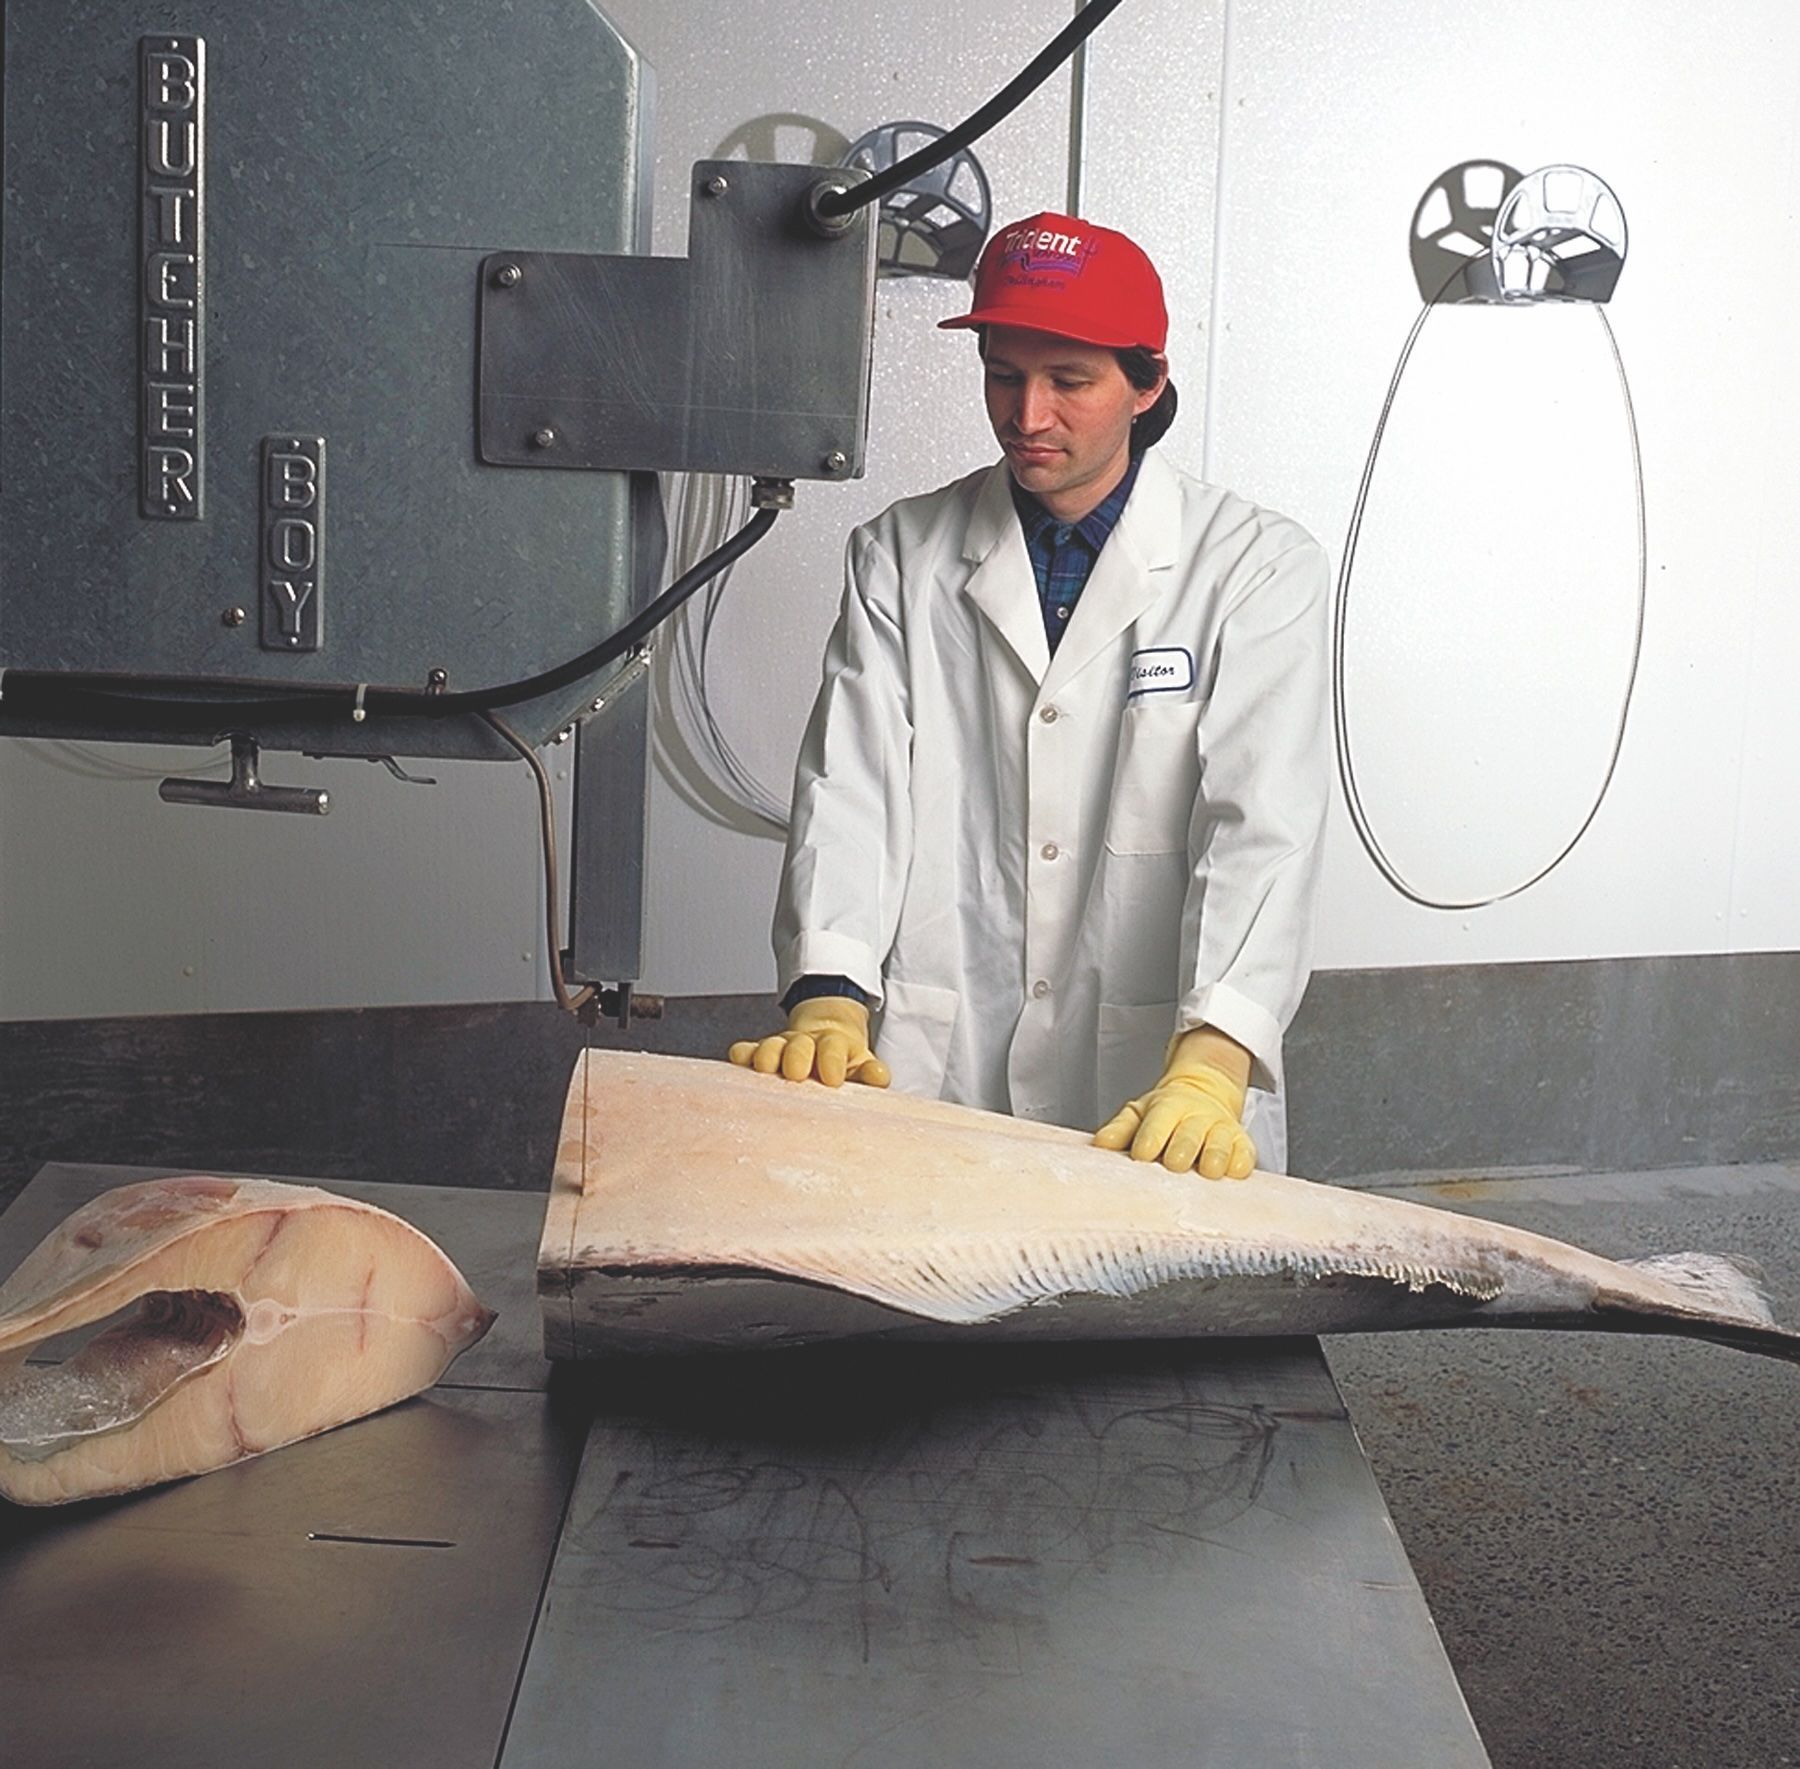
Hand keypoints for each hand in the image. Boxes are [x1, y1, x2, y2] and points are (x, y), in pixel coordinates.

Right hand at [728, 995, 891, 1088]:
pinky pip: (745, 1051)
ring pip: (770, 1045)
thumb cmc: (844, 1063)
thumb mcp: (863, 1065)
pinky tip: (740, 1064)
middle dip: (797, 1055)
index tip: (833, 1079)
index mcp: (833, 1044)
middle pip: (798, 1043)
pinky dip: (742, 1056)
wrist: (825, 1036)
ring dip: (768, 1055)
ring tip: (765, 1069)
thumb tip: (880, 1077)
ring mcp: (780, 1047)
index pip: (832, 1047)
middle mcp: (804, 1043)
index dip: (832, 1060)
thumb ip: (871, 1072)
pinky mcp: (759, 1054)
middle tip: (797, 1073)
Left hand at [1093, 1027, 1256, 1178]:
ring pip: (1220, 1142)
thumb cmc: (1166, 1112)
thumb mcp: (1140, 1112)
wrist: (1205, 1092)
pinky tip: (1235, 1172)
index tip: (1141, 1154)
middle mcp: (1196, 1117)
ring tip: (1208, 1171)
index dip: (1151, 1137)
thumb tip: (1101, 1144)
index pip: (1159, 1121)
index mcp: (1168, 1107)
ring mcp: (1221, 1129)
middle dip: (1183, 1148)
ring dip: (1215, 1156)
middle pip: (1190, 1133)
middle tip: (1174, 1163)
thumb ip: (1121, 1129)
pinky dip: (1241, 1163)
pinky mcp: (1241, 1143)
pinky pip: (1245, 1154)